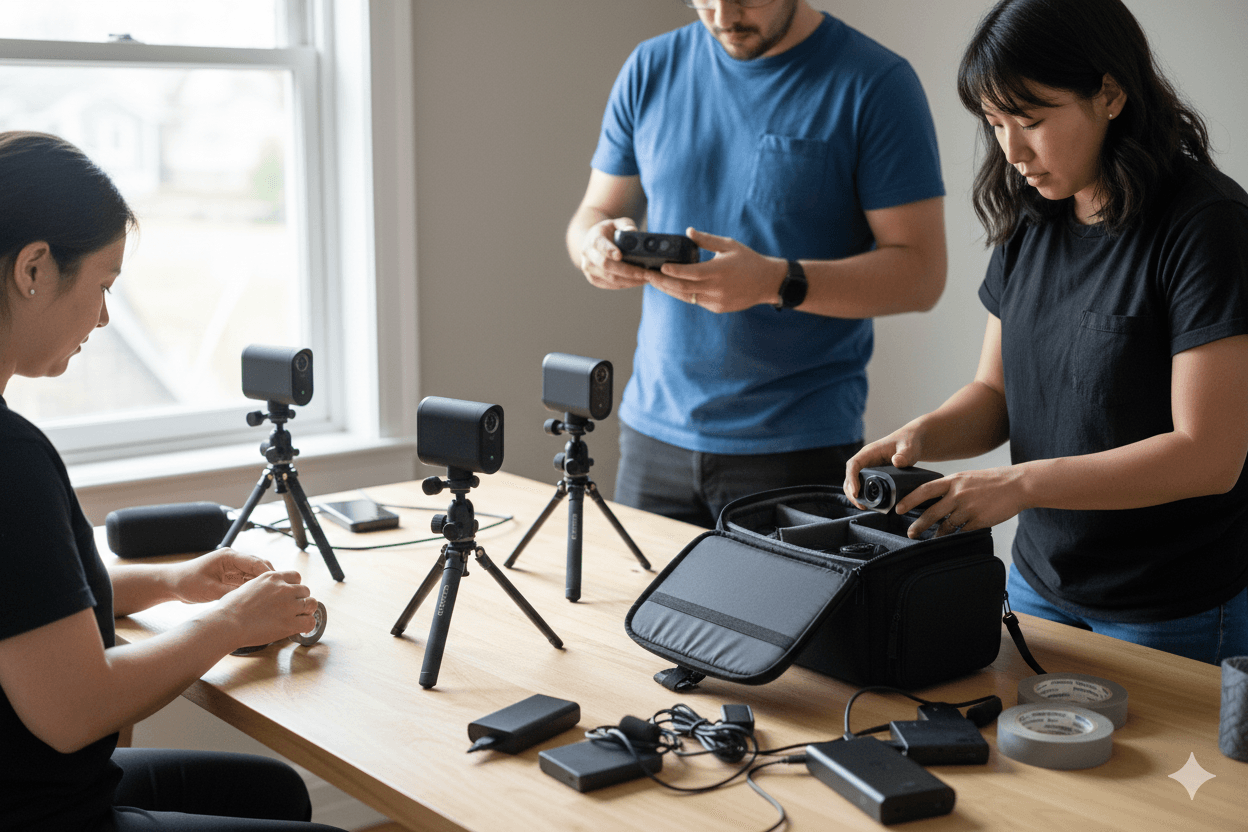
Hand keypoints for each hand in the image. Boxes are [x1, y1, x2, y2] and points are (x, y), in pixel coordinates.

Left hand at [170, 548, 274, 604]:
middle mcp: (233, 559)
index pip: (255, 562)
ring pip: (255, 574)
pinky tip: (262, 598)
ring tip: (275, 596)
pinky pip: (247, 581)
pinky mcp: (230, 577)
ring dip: (263, 584)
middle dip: (270, 578)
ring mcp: (232, 568)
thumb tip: (249, 599)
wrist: (172, 584)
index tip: (279, 585)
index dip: (268, 573)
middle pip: (258, 566)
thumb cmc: (186, 583)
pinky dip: (254, 588)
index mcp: (228, 556)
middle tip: (282, 592)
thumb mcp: (208, 590)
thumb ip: (230, 593)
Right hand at [216, 569, 318, 648]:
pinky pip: (310, 622)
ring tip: (298, 618)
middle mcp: (284, 588)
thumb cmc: (230, 608)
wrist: (227, 623)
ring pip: (312, 604)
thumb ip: (262, 587)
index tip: (290, 595)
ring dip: (307, 611)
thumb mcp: (247, 586)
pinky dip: (308, 625)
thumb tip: (263, 592)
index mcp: (272, 577)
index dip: (294, 587)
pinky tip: (300, 628)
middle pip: (306, 590)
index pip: (296, 576)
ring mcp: (289, 605)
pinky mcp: (290, 623)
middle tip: (293, 610)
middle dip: (301, 599)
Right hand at [578, 217, 649, 289]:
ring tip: (647, 278)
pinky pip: (611, 285)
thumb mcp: (617, 223)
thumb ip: (625, 225)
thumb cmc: (609, 232)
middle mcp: (588, 254)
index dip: (609, 250)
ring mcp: (589, 268)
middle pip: (606, 265)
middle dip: (628, 270)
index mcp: (593, 238)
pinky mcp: (593, 279)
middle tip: (646, 272)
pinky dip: (626, 284)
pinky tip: (638, 281)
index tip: (620, 256)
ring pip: (610, 278)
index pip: (600, 245)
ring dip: (630, 280)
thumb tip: (632, 231)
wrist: (592, 243)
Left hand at [645, 228, 785, 312]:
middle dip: (662, 282)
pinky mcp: (717, 308)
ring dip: (669, 290)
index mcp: (719, 271)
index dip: (672, 271)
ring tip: (654, 281)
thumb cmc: (748, 260)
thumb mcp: (729, 245)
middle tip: (646, 275)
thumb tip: (687, 231)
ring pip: (686, 297)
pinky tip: (673, 286)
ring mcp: (716, 301)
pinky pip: (695, 301)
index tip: (659, 267)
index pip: (689, 273)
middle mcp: (716, 288)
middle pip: (682, 288)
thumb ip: (707, 240)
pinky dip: (683, 293)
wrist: (767, 282)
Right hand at [843, 429, 924, 506]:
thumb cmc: (909, 442)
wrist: (913, 443)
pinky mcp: (874, 476)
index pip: (853, 464)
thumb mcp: (909, 448)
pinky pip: (863, 486)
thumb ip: (905, 454)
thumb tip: (896, 462)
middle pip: (850, 476)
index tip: (856, 492)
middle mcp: (865, 461)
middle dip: (851, 491)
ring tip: (865, 507)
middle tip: (861, 505)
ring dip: (856, 496)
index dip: (851, 478)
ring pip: (854, 483)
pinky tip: (871, 505)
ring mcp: (868, 469)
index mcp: (869, 452)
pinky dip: (864, 496)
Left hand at [895, 466, 1026, 538]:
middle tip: (910, 533)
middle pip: (931, 512)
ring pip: (946, 526)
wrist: (1018, 484)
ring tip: (930, 538)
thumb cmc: (991, 482)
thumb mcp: (966, 478)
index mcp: (953, 480)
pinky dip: (955, 536)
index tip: (898, 509)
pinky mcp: (979, 520)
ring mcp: (968, 508)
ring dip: (936, 534)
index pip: (924, 490)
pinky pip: (962, 532)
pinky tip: (951, 539)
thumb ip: (950, 488)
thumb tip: (933, 501)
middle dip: (918, 525)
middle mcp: (958, 494)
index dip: (909, 500)